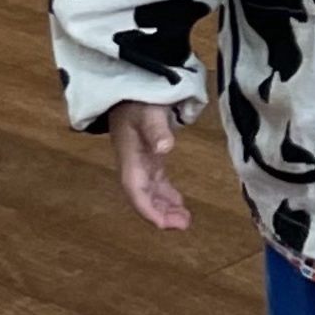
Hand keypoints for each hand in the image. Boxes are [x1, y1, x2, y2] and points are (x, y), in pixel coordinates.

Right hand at [103, 100, 191, 230]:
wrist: (129, 90)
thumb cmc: (139, 101)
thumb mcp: (148, 113)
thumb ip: (156, 130)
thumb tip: (165, 148)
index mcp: (130, 159)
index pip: (136, 191)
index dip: (148, 210)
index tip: (164, 225)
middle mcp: (133, 166)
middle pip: (143, 198)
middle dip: (160, 215)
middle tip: (184, 225)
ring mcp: (140, 164)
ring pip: (150, 193)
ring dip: (165, 208)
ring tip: (185, 220)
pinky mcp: (148, 160)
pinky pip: (156, 184)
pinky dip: (167, 196)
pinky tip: (179, 204)